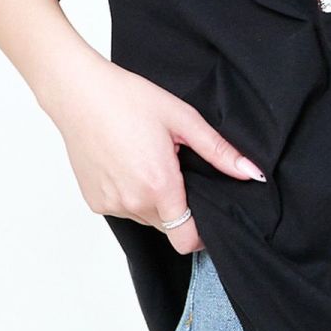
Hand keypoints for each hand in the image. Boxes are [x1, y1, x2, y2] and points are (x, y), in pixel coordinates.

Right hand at [40, 57, 265, 254]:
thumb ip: (219, 152)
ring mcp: (110, 204)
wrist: (79, 92)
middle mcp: (133, 202)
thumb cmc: (128, 99)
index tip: (207, 214)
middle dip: (181, 206)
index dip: (202, 233)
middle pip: (170, 226)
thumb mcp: (183, 119)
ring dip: (156, 200)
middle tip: (177, 169)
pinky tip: (130, 164)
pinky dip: (133, 195)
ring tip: (150, 161)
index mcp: (159, 186)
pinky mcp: (94, 201)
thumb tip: (252, 173)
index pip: (186, 238)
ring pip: (147, 218)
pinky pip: (124, 209)